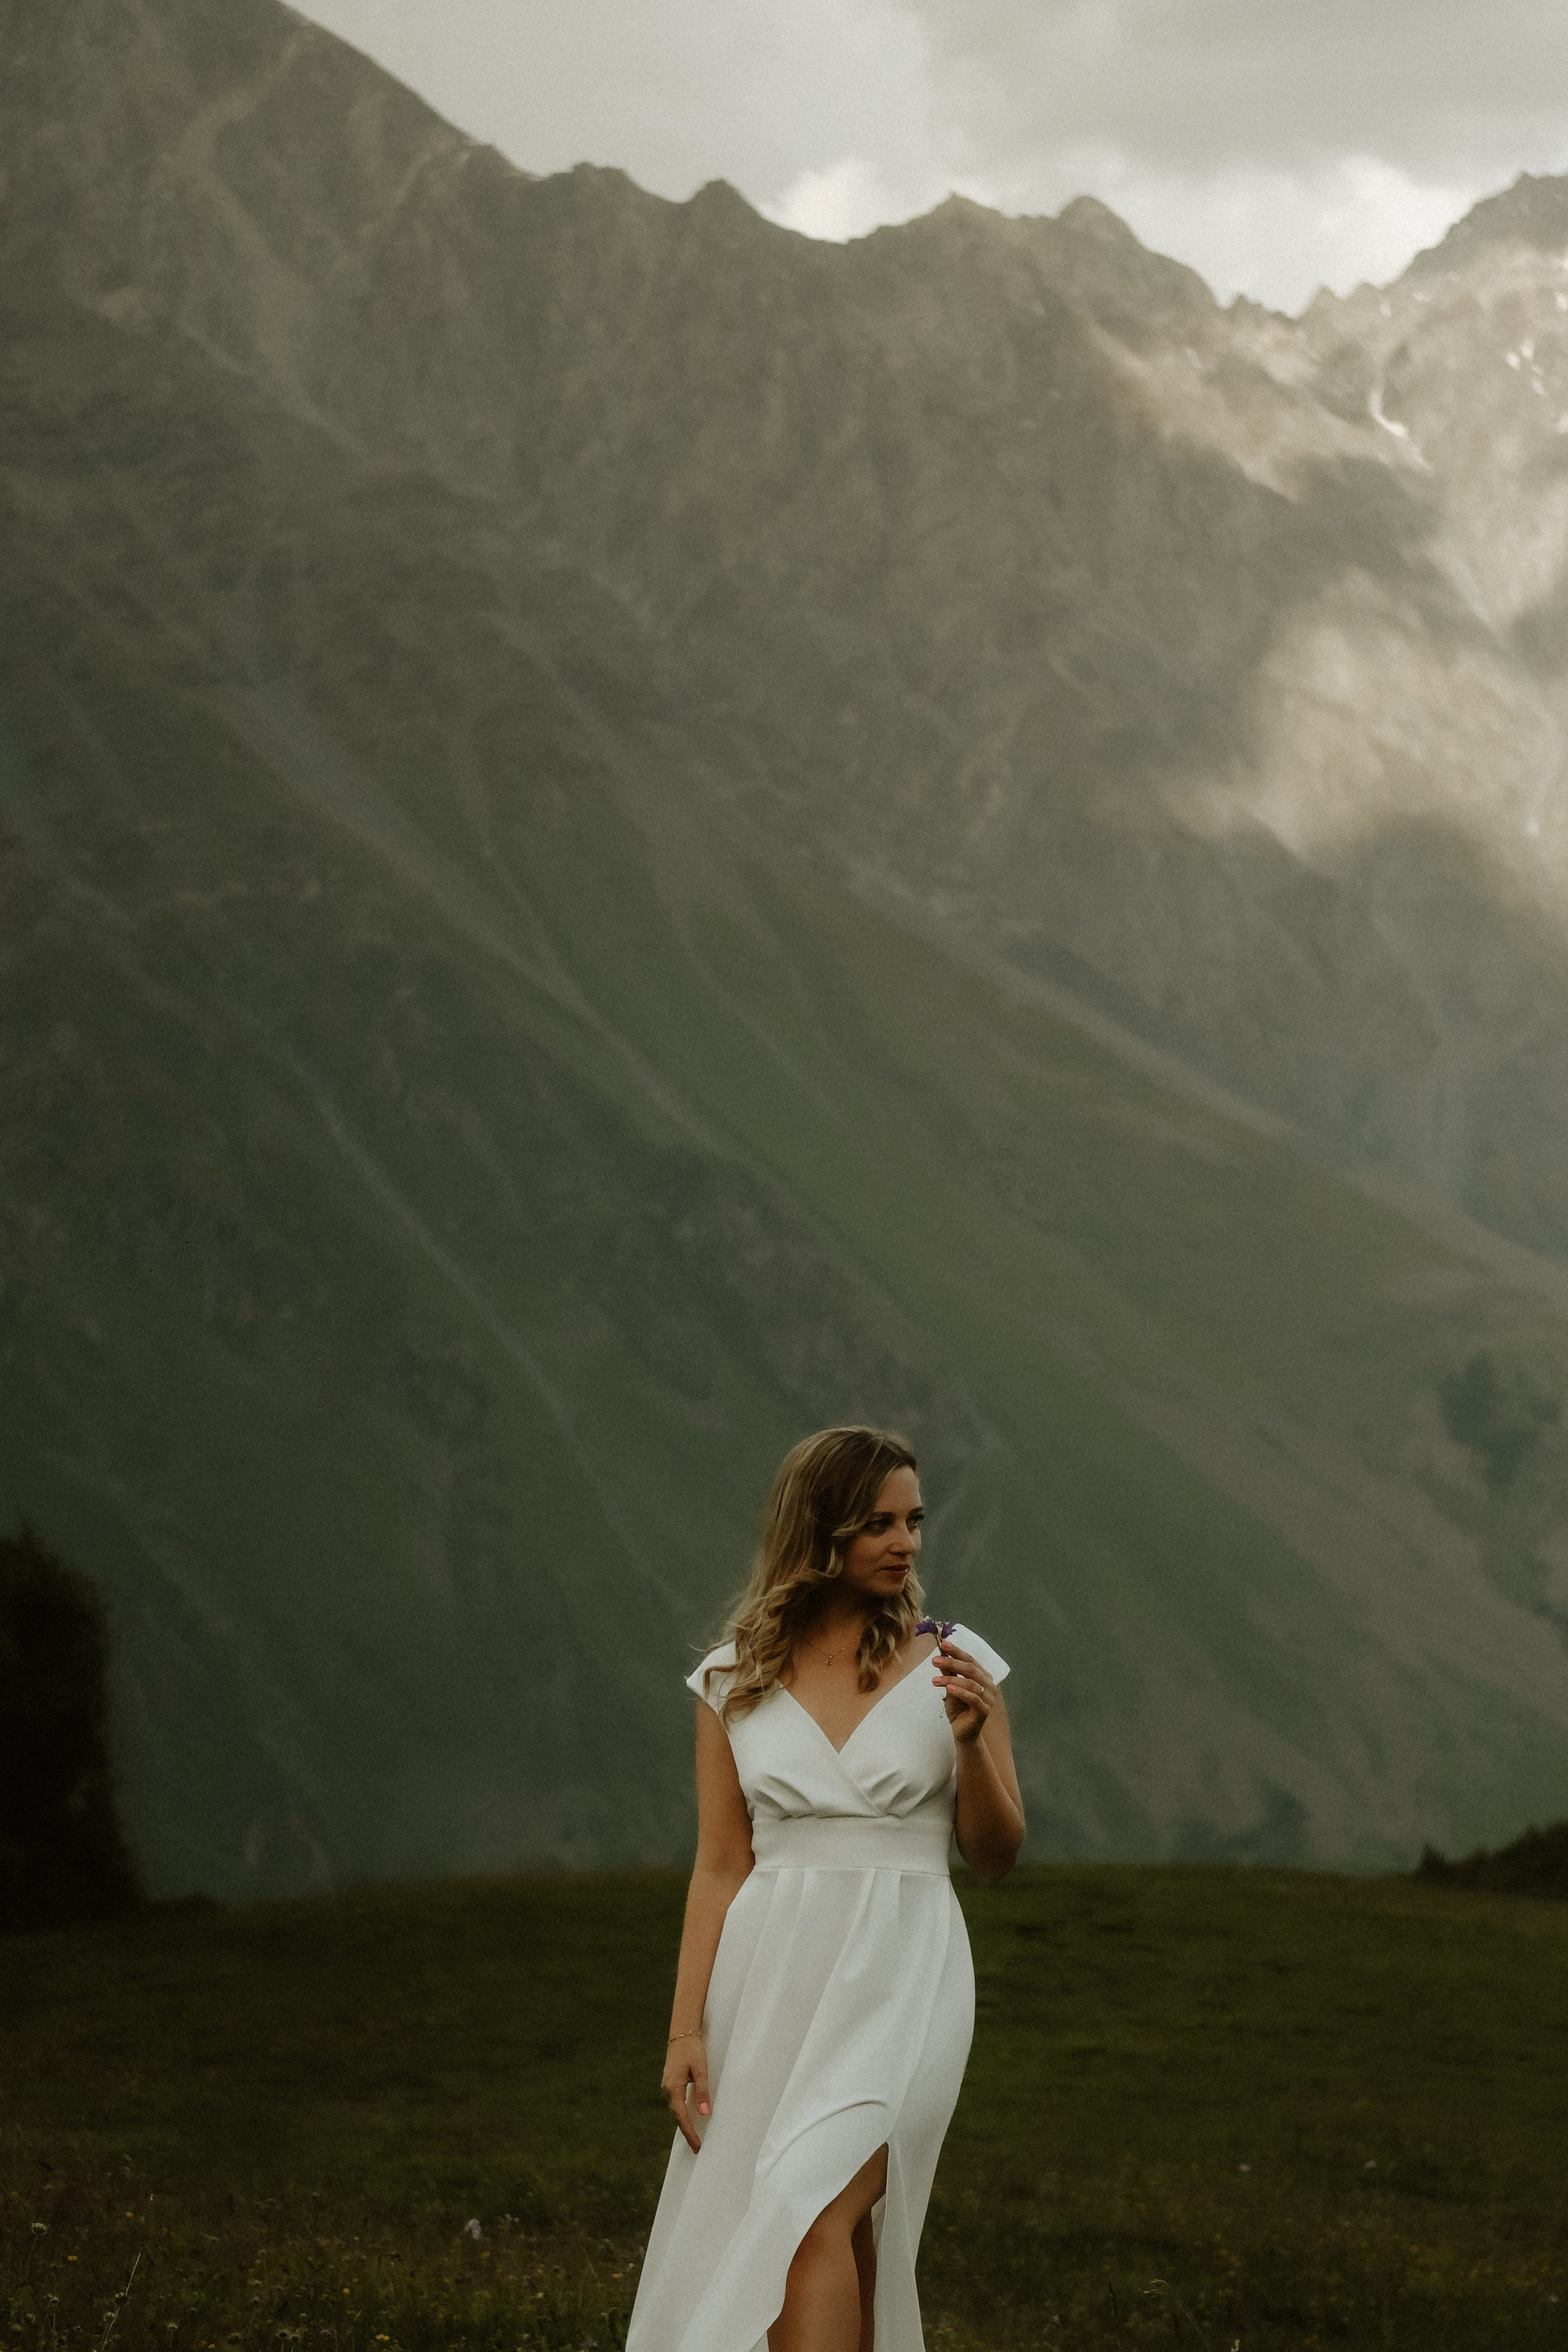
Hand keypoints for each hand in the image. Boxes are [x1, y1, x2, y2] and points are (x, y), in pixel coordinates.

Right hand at [661, 2032, 710, 2151]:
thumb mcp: (701, 2069)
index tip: (697, 2146)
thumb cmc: (692, 2049)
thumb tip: (704, 2113)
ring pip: (676, 2109)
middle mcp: (667, 2089)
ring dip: (684, 2123)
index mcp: (673, 2088)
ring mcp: (667, 2086)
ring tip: (694, 2136)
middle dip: (686, 2131)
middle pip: (677, 2116)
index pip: (681, 2116)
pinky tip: (689, 2117)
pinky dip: (682, 2112)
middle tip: (697, 2147)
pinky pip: (676, 2102)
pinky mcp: (671, 2082)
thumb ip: (702, 2091)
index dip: (690, 2132)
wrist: (682, 2032)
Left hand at [932, 1638, 995, 1746]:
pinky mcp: (984, 1710)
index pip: (970, 1659)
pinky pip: (973, 1698)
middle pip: (971, 1669)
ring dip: (951, 1679)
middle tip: (935, 1660)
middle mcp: (988, 1685)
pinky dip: (960, 1691)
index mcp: (983, 1676)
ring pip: (970, 1683)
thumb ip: (949, 1672)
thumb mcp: (951, 1687)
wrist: (963, 1732)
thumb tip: (940, 1654)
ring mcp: (988, 1698)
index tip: (943, 1644)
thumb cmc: (959, 1709)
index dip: (957, 1651)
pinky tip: (948, 1688)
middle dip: (952, 1662)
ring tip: (934, 1680)